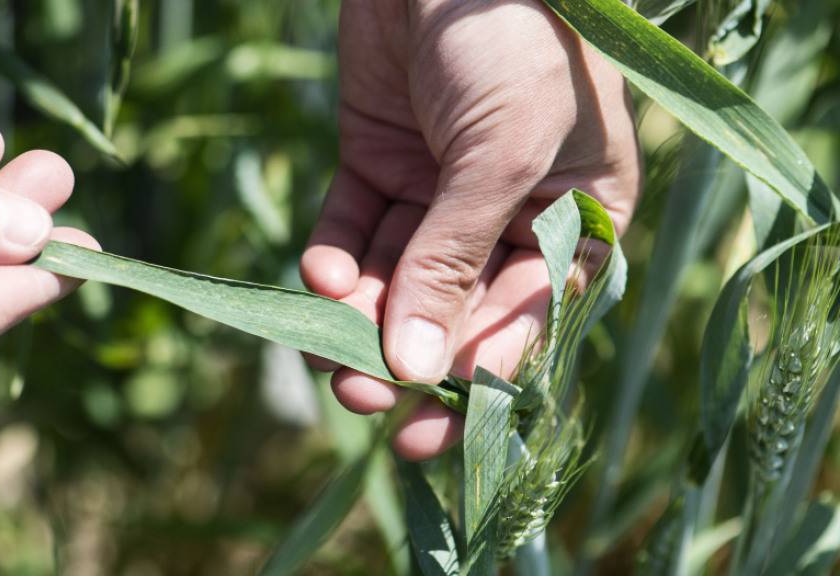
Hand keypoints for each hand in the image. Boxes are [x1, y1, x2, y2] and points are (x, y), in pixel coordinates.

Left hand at [301, 1, 640, 459]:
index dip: (475, 379)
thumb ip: (456, 259)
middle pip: (451, 310)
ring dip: (357, 317)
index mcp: (573, 219)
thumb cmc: (511, 39)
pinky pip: (354, 232)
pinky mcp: (378, 165)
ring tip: (322, 339)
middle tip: (358, 392)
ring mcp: (438, 193)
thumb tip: (417, 368)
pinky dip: (333, 260)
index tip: (424, 431)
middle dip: (404, 354)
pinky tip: (318, 273)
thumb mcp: (500, 151)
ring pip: (395, 281)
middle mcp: (505, 215)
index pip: (525, 320)